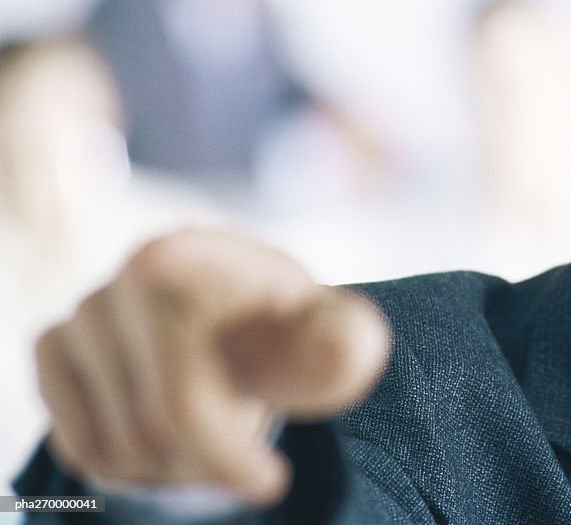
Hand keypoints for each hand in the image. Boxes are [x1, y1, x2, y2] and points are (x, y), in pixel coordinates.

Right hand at [35, 229, 390, 505]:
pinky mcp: (53, 349)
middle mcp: (118, 282)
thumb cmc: (283, 322)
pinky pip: (79, 445)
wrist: (235, 304)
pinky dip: (126, 461)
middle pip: (148, 431)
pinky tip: (170, 432)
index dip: (224, 452)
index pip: (182, 395)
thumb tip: (348, 349)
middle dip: (204, 460)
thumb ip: (338, 342)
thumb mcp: (321, 329)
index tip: (269, 482)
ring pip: (111, 449)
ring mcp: (80, 316)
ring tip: (213, 433)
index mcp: (179, 259)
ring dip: (169, 467)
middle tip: (247, 452)